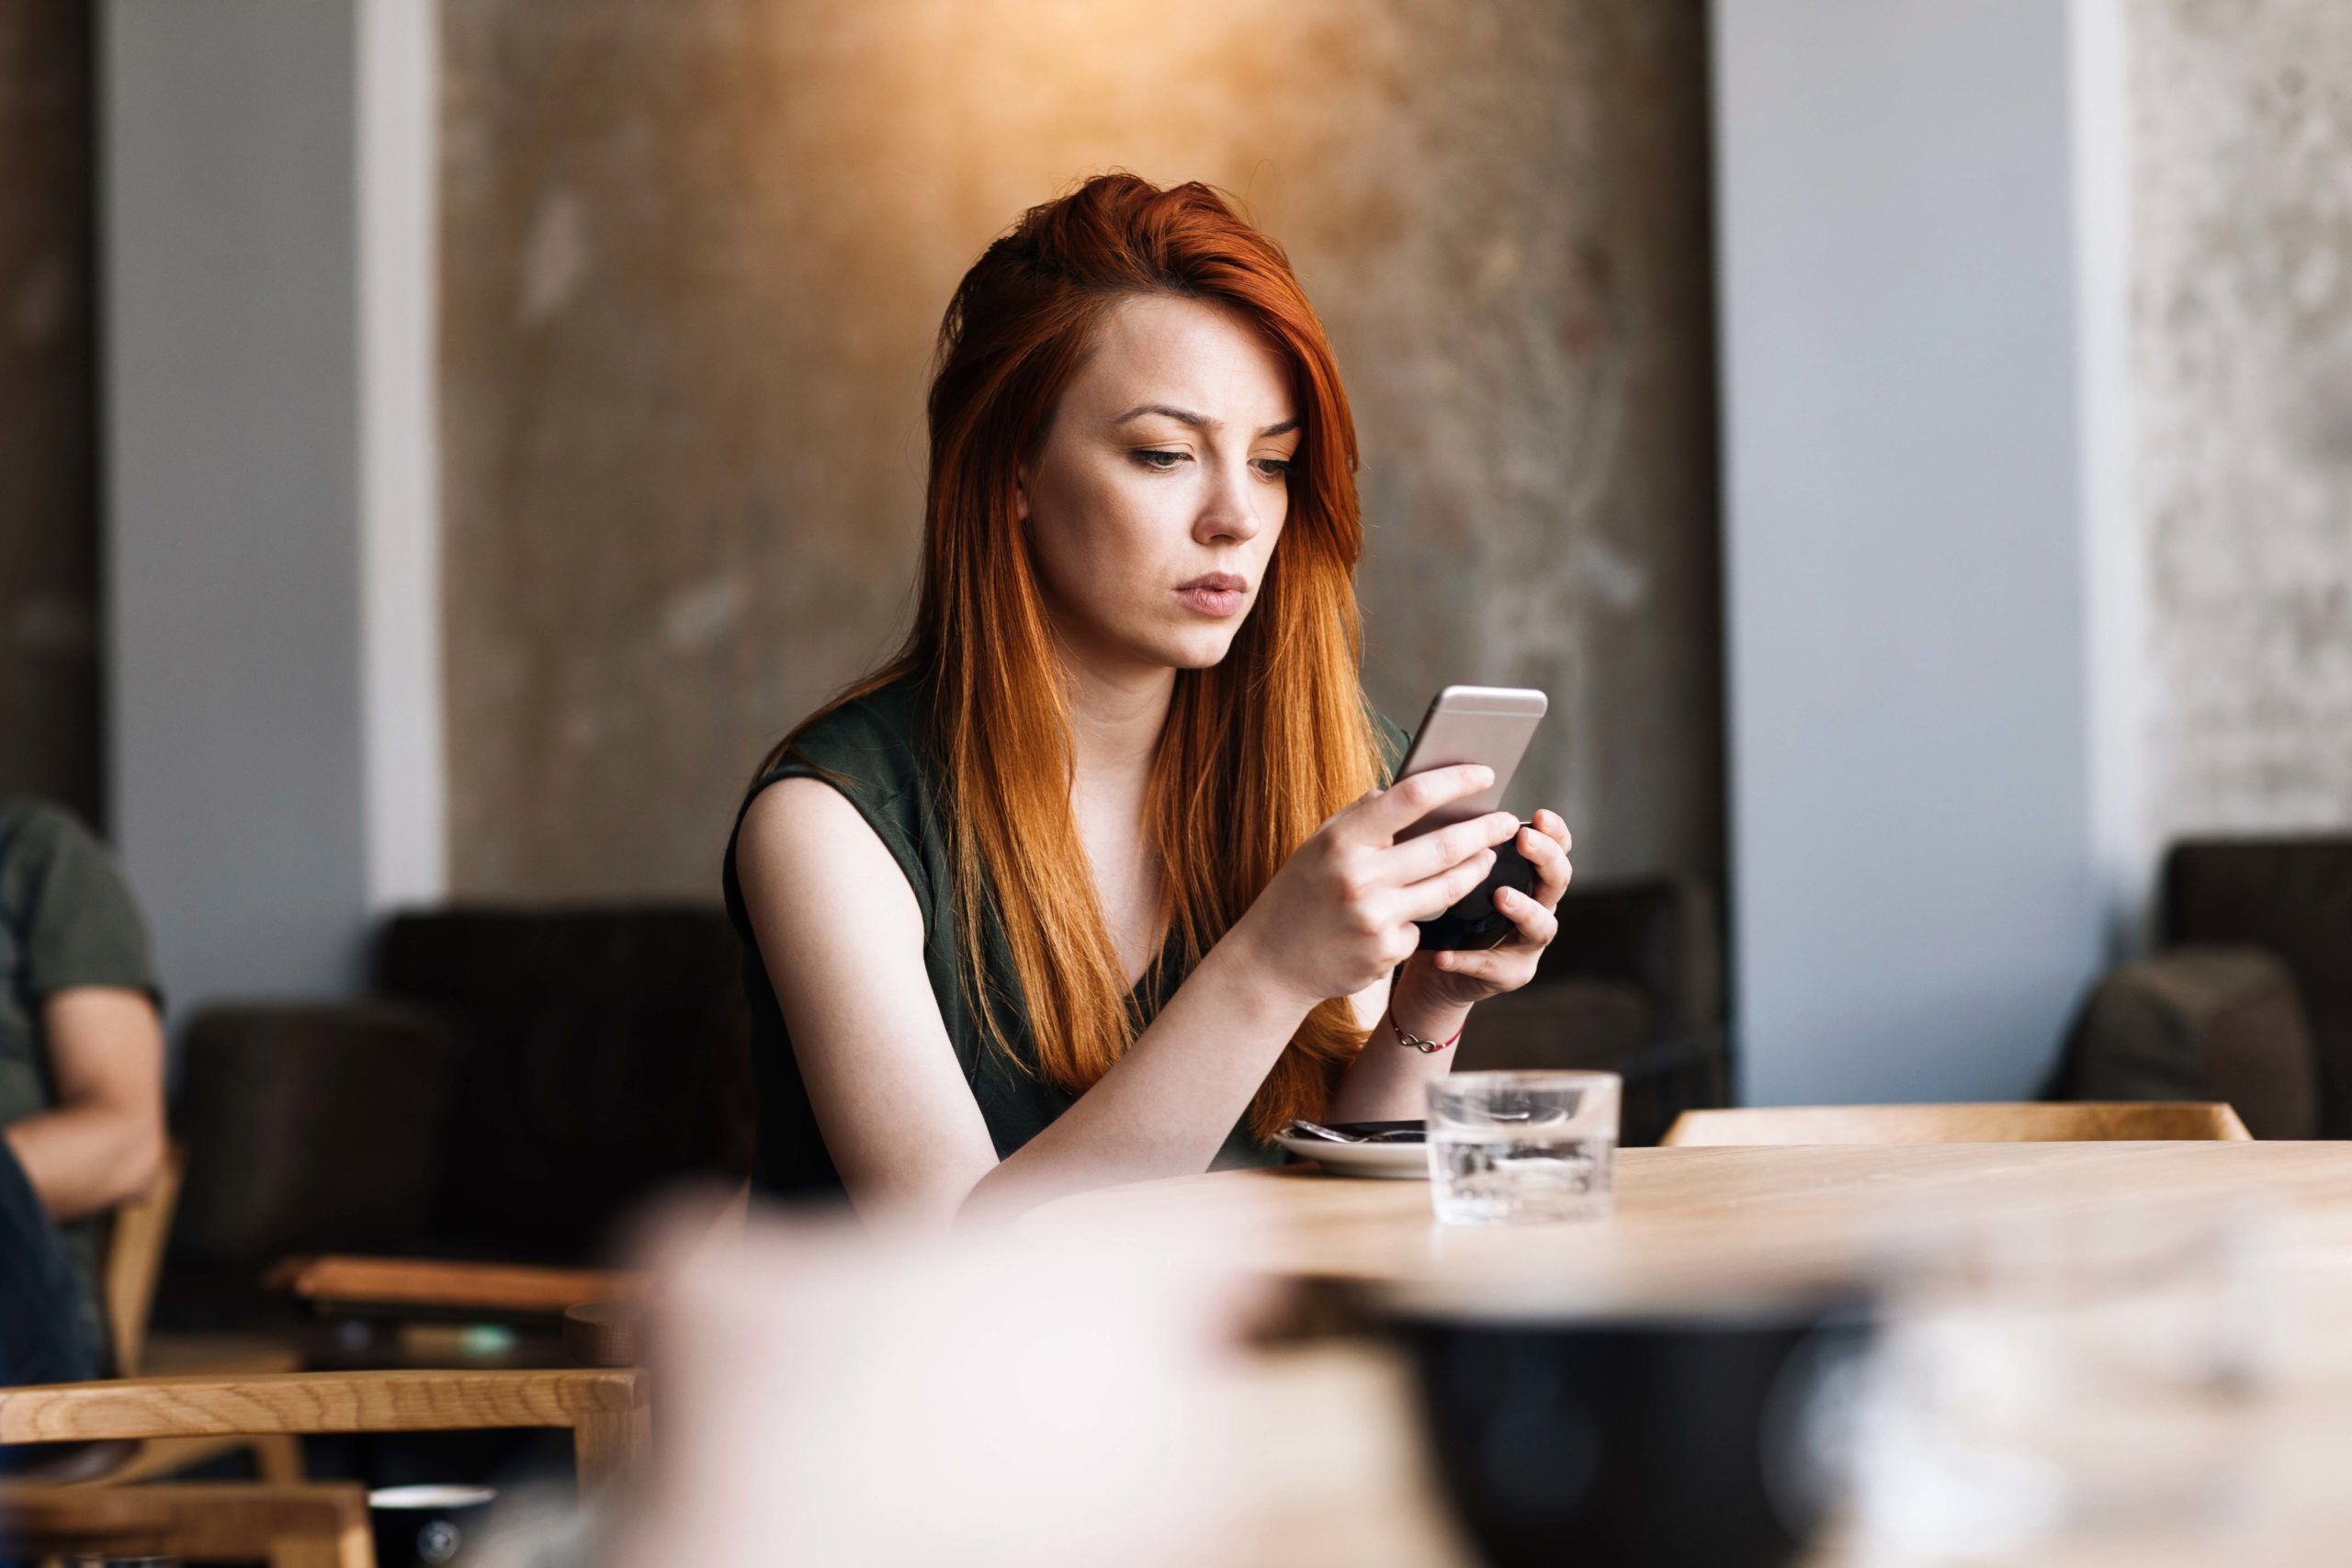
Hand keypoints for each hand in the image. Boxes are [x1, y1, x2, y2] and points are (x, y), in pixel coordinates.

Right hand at [1229, 766, 1524, 1013]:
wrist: (1271, 963)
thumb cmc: (1299, 895)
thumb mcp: (1319, 845)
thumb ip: (1361, 817)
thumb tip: (1406, 789)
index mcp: (1342, 840)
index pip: (1411, 798)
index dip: (1455, 782)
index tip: (1484, 774)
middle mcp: (1360, 877)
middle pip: (1444, 847)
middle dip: (1485, 832)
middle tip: (1509, 822)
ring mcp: (1375, 918)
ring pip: (1447, 890)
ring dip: (1475, 871)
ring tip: (1487, 857)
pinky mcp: (1385, 953)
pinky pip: (1423, 928)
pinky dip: (1422, 919)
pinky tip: (1408, 916)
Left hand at [1392, 809, 1572, 1017]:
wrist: (1435, 968)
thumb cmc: (1448, 911)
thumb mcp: (1454, 874)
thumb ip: (1457, 848)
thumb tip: (1431, 806)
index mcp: (1529, 878)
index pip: (1557, 850)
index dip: (1555, 833)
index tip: (1539, 815)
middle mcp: (1539, 907)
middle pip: (1559, 880)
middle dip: (1546, 857)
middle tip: (1523, 840)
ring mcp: (1528, 943)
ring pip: (1541, 926)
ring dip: (1523, 908)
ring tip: (1501, 896)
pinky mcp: (1510, 974)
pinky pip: (1492, 965)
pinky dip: (1467, 959)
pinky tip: (1444, 955)